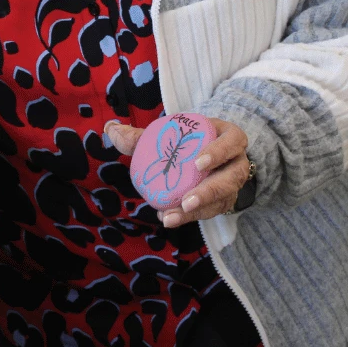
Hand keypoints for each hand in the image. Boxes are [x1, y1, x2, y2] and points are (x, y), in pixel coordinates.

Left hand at [103, 117, 250, 226]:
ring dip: (198, 212)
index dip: (219, 152)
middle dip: (209, 192)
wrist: (207, 155)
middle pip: (231, 179)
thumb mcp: (170, 132)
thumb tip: (111, 129)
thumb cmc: (188, 139)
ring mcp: (233, 184)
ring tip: (172, 216)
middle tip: (187, 201)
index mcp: (228, 137)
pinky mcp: (226, 202)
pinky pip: (212, 212)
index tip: (198, 163)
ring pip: (223, 200)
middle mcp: (236, 162)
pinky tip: (169, 217)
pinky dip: (191, 217)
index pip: (232, 141)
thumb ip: (141, 134)